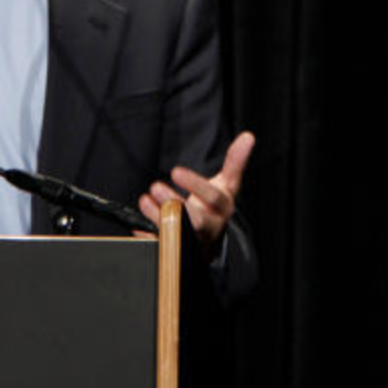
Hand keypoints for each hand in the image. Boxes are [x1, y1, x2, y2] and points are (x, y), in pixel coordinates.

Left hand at [139, 130, 253, 246]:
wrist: (210, 239)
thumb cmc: (216, 207)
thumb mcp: (228, 184)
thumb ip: (236, 161)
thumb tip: (248, 137)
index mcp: (222, 208)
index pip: (213, 197)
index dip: (195, 184)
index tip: (176, 171)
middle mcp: (210, 226)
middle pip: (196, 220)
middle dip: (175, 204)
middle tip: (156, 187)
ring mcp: (194, 241)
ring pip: (178, 234)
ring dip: (158, 217)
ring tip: (145, 201)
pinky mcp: (178, 250)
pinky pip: (162, 247)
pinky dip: (149, 238)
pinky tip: (140, 227)